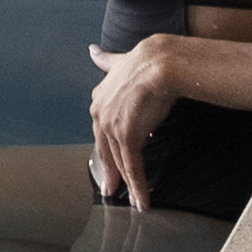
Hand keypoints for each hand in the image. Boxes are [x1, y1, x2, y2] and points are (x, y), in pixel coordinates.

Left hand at [85, 37, 185, 203]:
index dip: (106, 151)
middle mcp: (100, 115)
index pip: (101, 134)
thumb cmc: (145, 63)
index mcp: (99, 100)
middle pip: (105, 151)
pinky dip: (137, 186)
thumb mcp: (119, 62)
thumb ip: (106, 61)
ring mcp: (112, 127)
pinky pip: (132, 167)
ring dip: (127, 185)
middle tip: (112, 190)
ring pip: (119, 162)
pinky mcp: (127, 137)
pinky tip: (141, 200)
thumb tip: (93, 51)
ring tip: (133, 200)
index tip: (109, 165)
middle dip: (110, 174)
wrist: (158, 63)